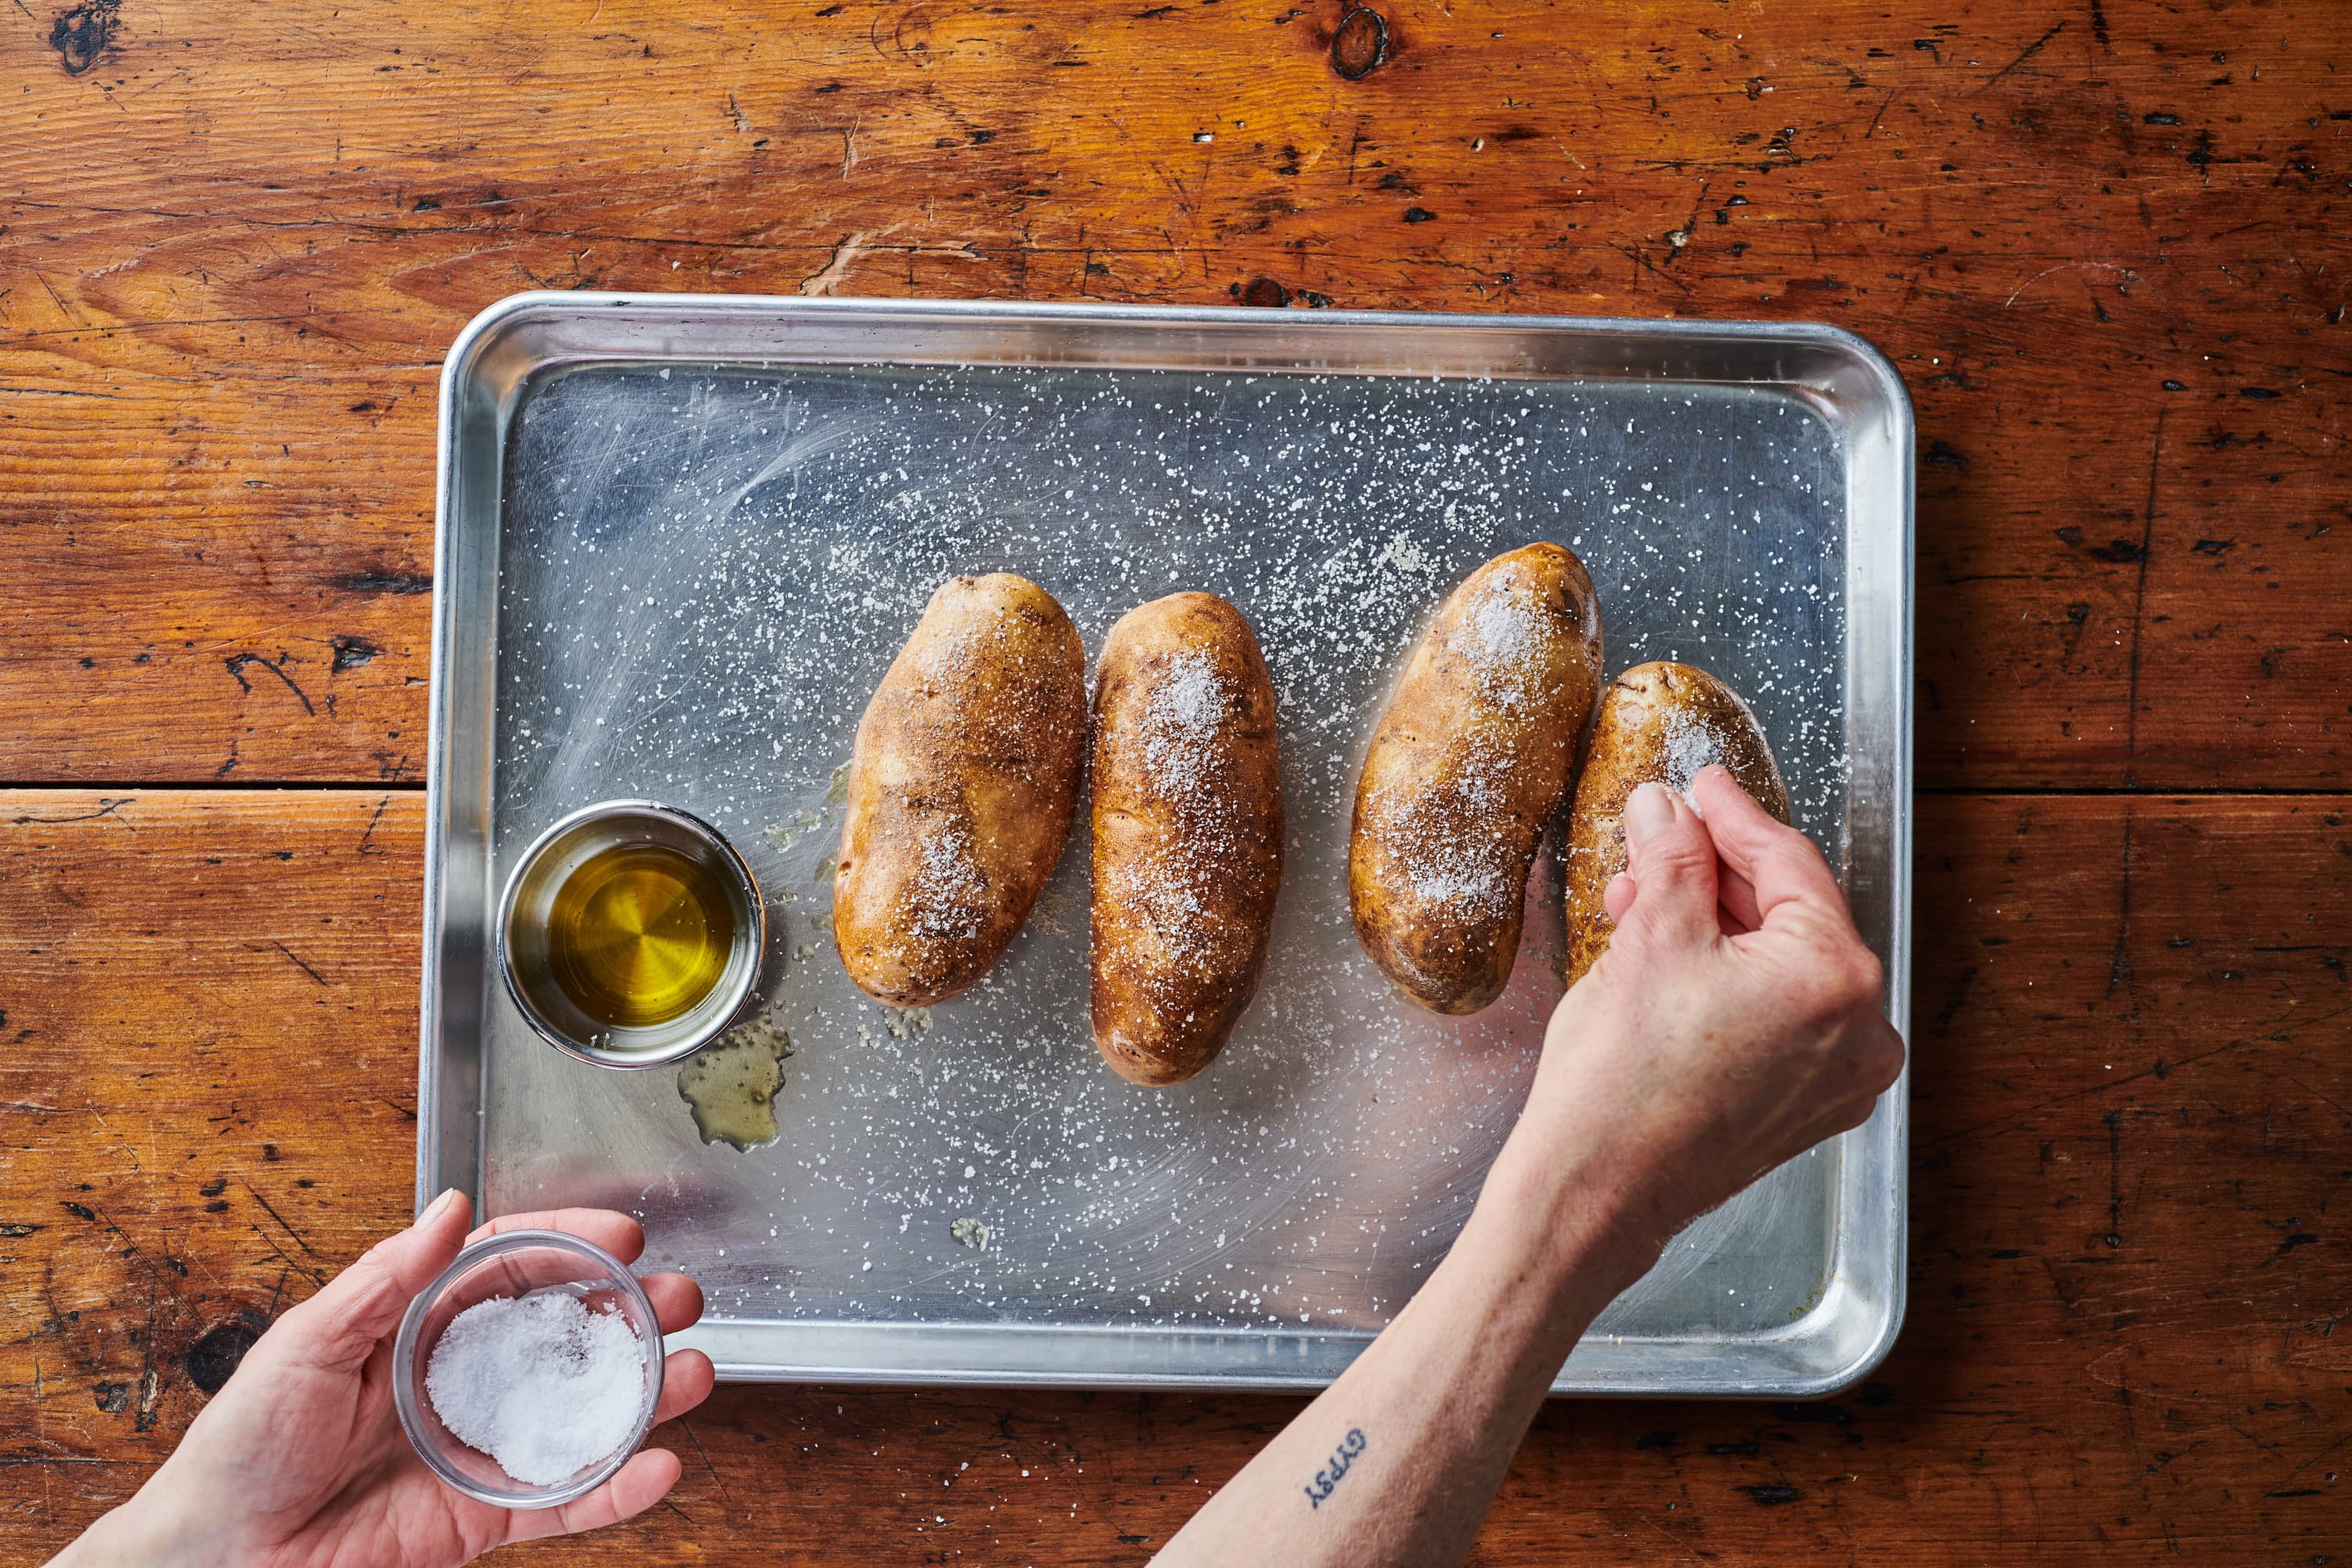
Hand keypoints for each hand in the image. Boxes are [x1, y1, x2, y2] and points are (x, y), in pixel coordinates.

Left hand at [55, 1193, 715, 1567]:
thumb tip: (447, 1208)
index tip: (622, 1231)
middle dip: (633, 1313)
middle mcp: (463, 1381)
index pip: (514, 1268)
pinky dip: (618, 1489)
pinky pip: (565, 1502)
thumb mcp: (305, 1343)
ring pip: (583, 1414)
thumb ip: (384, 1278)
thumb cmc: (241, 1447)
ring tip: (696, 1374)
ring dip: (646, 1394)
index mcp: (421, 1326)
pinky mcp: (484, 1517)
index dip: (572, 1244)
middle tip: (682, 1299)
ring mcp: (480, 1448)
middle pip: (568, 1335)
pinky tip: (658, 1466)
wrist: (221, 1560)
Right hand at [1513, 765, 1905, 1254]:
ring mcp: (1838, 1076)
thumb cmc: (1620, 1085)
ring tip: (1639, 902)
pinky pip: (1777, 1016)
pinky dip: (1728, 980)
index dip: (1733, 816)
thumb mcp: (1648, 938)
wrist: (1594, 1193)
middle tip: (1660, 840)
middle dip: (1715, 874)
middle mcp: (1860, 1031)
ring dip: (1713, 925)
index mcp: (1836, 977)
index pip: (1789, 865)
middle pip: (1788, 915)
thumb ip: (1672, 858)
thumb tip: (1668, 811)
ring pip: (1778, 966)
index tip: (1702, 787)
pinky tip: (1667, 958)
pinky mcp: (1805, 1107)